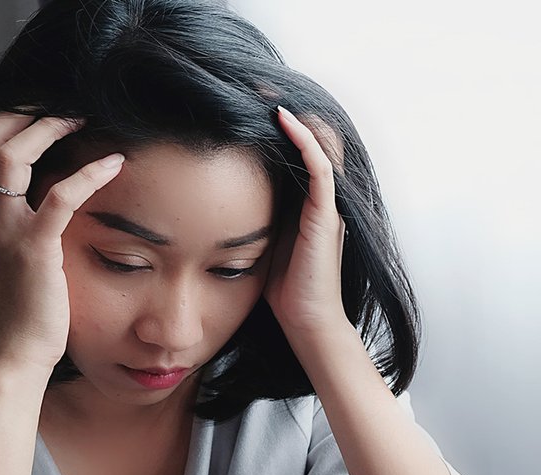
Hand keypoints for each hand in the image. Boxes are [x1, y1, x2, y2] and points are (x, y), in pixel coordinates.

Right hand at [0, 110, 124, 374]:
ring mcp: (5, 229)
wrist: (16, 352)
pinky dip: (88, 174)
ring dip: (47, 129)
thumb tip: (37, 195)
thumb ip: (13, 220)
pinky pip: (59, 197)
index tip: (30, 108)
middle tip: (61, 107)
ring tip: (81, 120)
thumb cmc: (21, 306)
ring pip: (10, 155)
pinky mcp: (35, 249)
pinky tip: (114, 163)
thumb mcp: (8, 252)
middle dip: (22, 112)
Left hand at [264, 106, 353, 349]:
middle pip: (310, 140)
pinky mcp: (326, 215)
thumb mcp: (261, 242)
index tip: (246, 100)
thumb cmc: (284, 291)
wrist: (307, 324)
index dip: (277, 125)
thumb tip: (213, 200)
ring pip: (318, 145)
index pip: (297, 151)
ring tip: (265, 91)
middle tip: (253, 84)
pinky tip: (282, 119)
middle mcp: (321, 199)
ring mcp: (327, 206)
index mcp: (307, 204)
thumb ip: (251, 216)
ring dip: (294, 116)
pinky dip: (303, 140)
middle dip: (283, 111)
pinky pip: (319, 167)